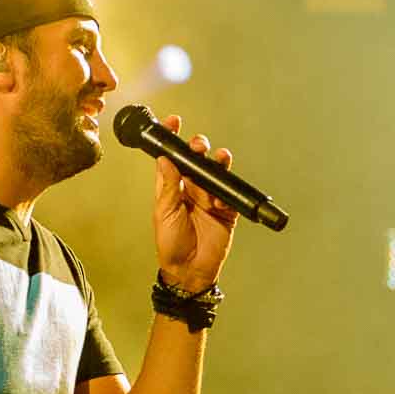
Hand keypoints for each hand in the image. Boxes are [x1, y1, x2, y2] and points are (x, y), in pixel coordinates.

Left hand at [152, 114, 238, 294]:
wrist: (189, 271)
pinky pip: (230, 195)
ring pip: (216, 172)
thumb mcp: (164, 213)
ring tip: (218, 158)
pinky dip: (227, 192)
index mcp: (172, 187)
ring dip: (217, 162)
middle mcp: (191, 189)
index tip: (174, 122)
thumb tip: (164, 159)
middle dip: (199, 147)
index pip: (173, 157)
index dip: (172, 139)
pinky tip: (220, 199)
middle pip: (197, 159)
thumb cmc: (171, 244)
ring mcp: (210, 198)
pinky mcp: (227, 211)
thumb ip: (167, 186)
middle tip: (199, 145)